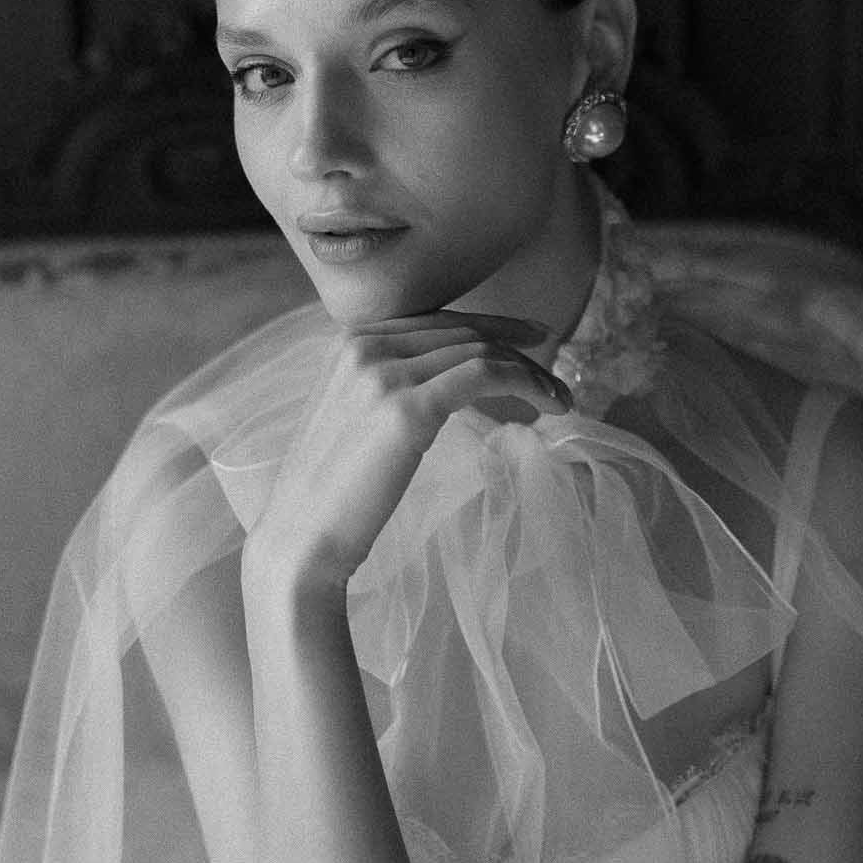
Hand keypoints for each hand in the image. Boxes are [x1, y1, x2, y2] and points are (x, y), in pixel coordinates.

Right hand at [244, 311, 572, 591]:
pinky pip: (485, 376)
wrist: (300, 540)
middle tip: (554, 369)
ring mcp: (383, 374)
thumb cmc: (331, 496)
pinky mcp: (406, 409)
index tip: (529, 337)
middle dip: (517, 345)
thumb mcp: (354, 419)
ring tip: (562, 398)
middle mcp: (364, 346)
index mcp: (350, 342)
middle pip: (462, 331)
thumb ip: (388, 388)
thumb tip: (443, 386)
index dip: (490, 324)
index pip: (436, 321)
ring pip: (480, 351)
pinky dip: (526, 383)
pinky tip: (550, 406)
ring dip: (531, 371)